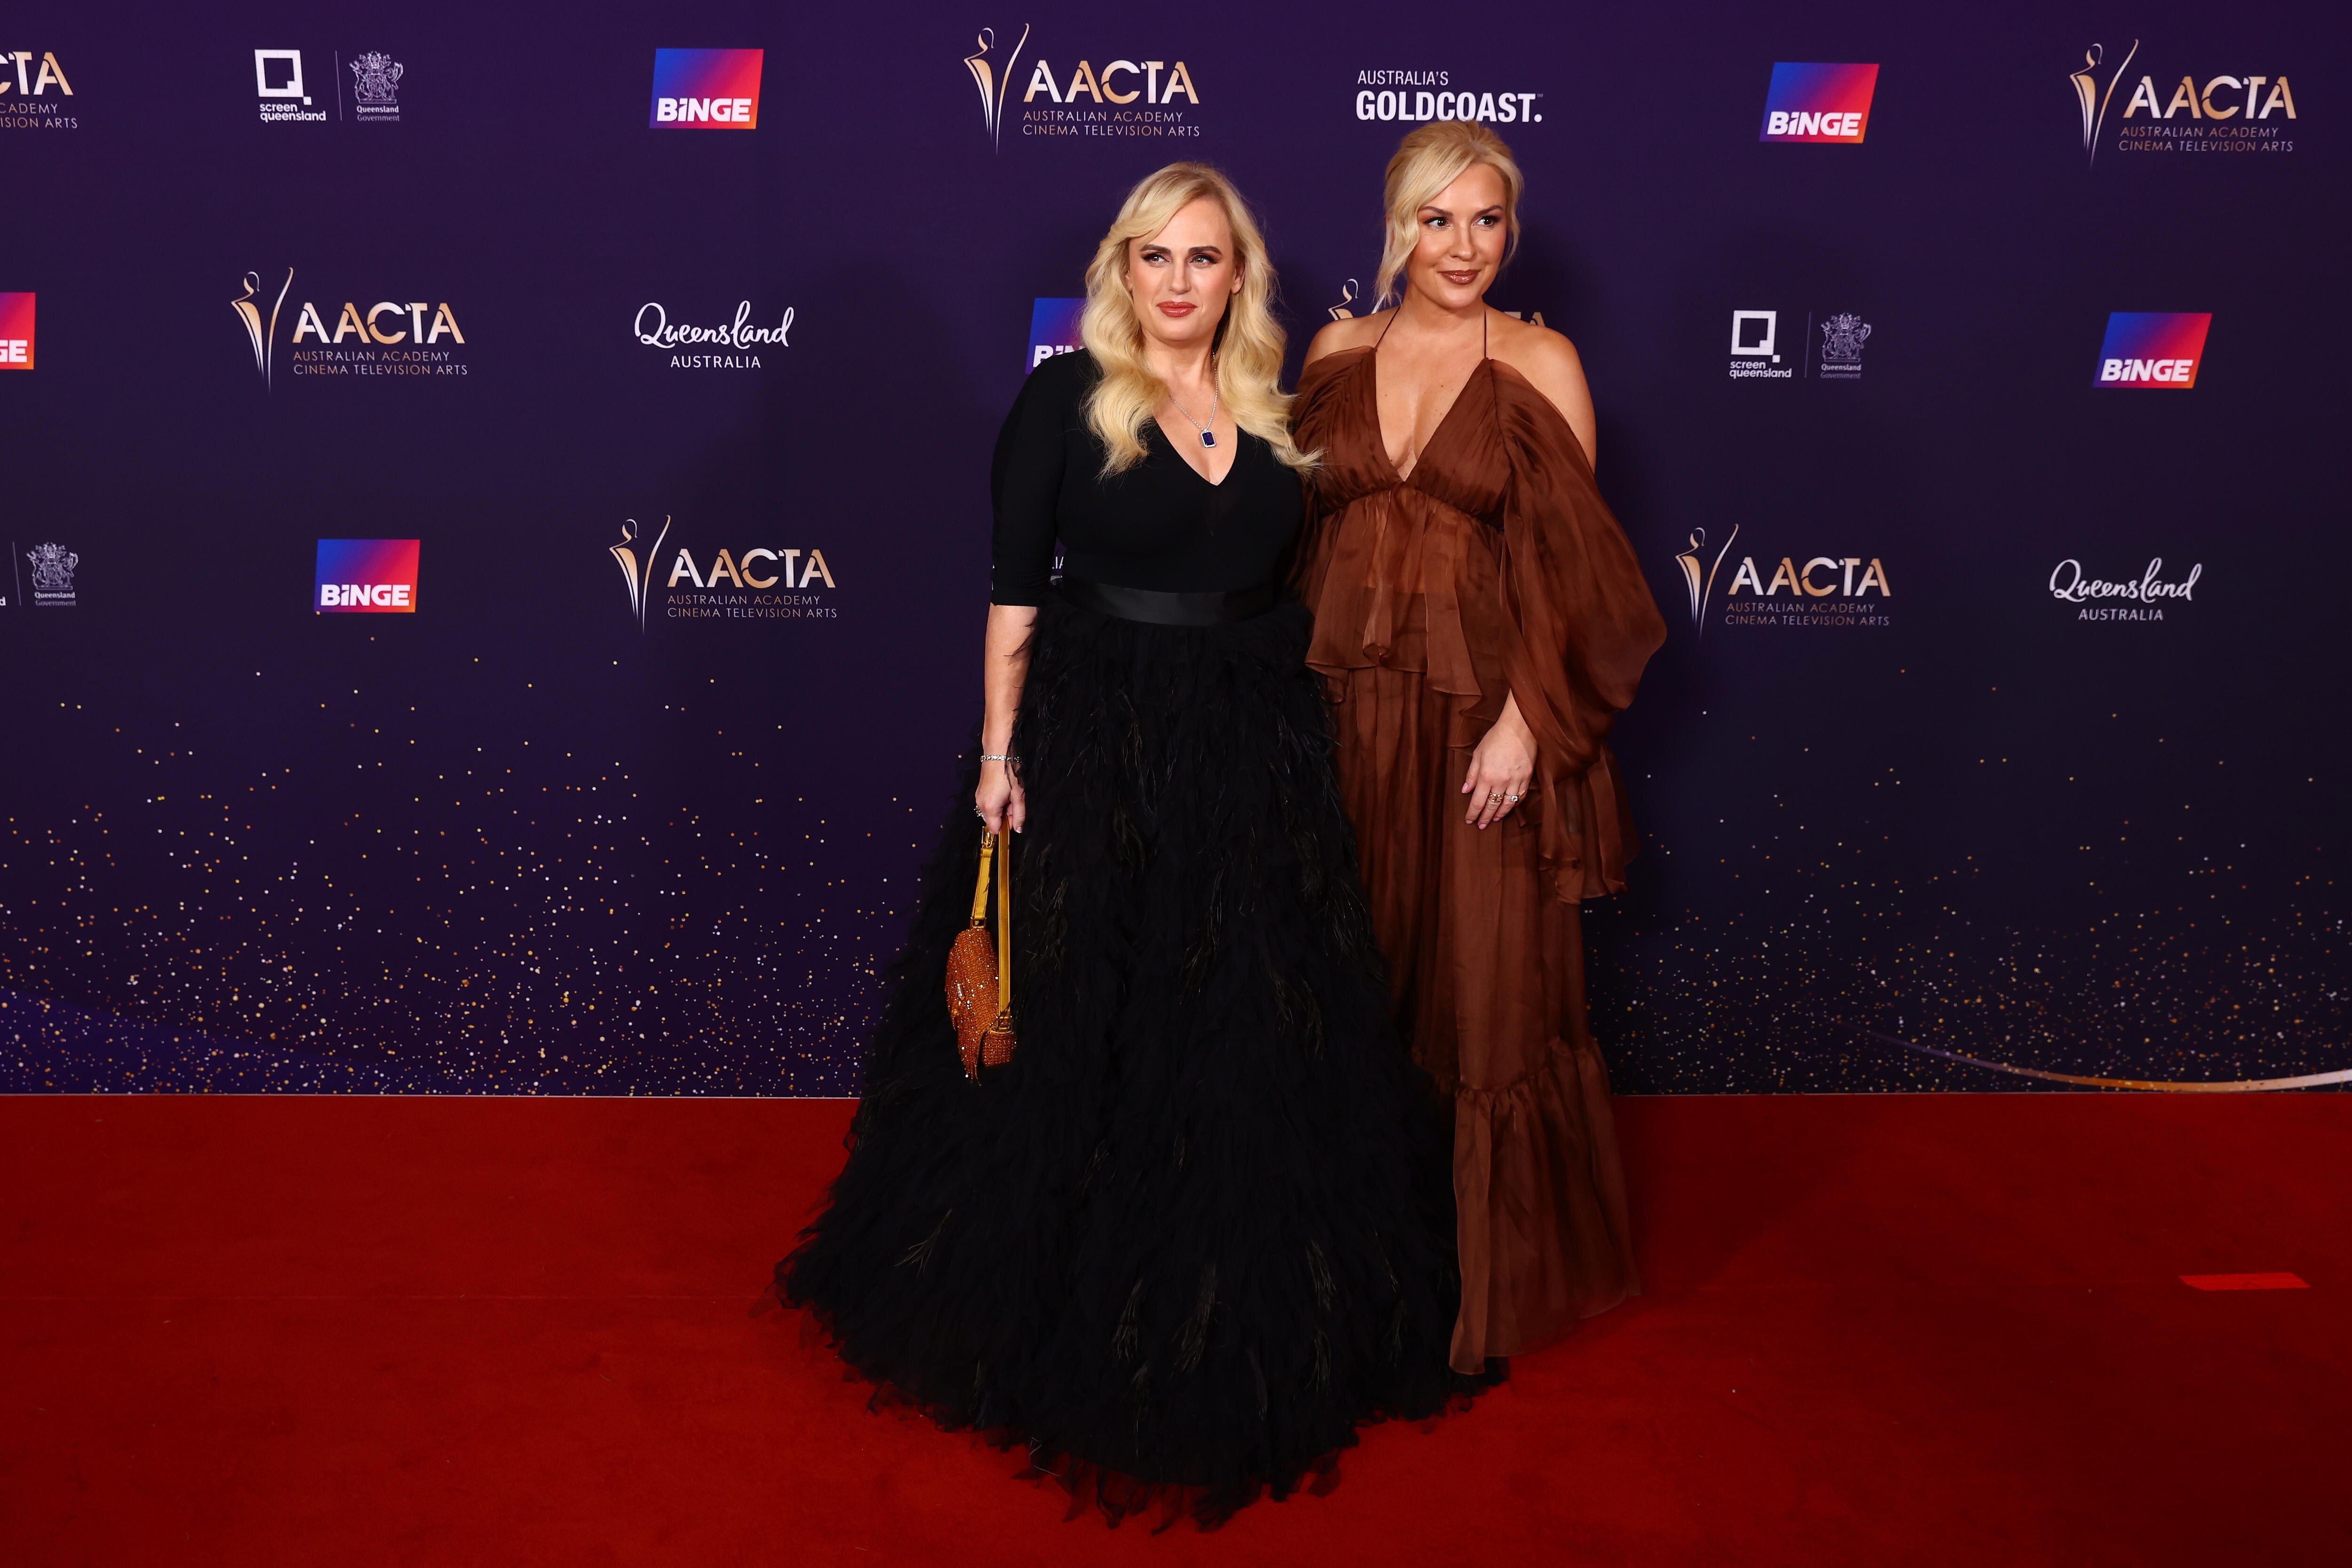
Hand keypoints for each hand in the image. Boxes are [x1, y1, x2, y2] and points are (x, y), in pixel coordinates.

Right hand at [976, 758, 1026, 835]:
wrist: (999, 752)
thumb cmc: (1009, 772)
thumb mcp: (1019, 795)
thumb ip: (1019, 815)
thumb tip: (1019, 829)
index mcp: (989, 808)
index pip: (995, 829)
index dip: (1007, 827)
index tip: (1016, 819)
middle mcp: (980, 804)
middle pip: (993, 820)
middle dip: (1006, 816)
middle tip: (1015, 802)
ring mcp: (979, 797)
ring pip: (992, 811)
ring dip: (1002, 808)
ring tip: (1010, 794)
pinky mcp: (980, 791)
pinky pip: (989, 803)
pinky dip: (998, 801)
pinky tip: (1005, 791)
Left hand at [1462, 702, 1534, 829]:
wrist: (1519, 728)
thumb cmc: (1496, 738)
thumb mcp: (1478, 754)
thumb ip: (1471, 774)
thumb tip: (1465, 790)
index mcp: (1486, 776)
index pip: (1478, 802)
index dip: (1473, 814)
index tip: (1469, 820)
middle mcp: (1501, 782)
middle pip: (1492, 807)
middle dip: (1485, 818)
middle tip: (1481, 826)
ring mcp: (1516, 781)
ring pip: (1508, 805)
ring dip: (1500, 814)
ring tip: (1495, 819)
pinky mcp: (1527, 778)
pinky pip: (1521, 796)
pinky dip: (1515, 804)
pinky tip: (1510, 807)